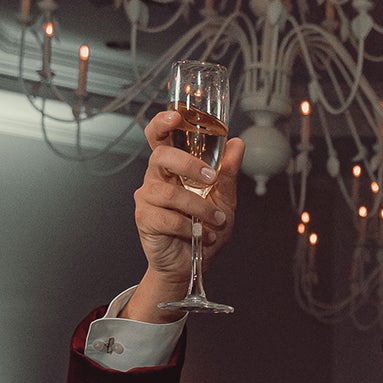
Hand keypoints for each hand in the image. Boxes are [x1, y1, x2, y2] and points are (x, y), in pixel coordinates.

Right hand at [130, 108, 244, 292]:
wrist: (191, 265)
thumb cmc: (204, 229)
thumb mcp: (225, 200)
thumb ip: (228, 173)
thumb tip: (237, 144)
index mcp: (172, 168)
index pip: (158, 138)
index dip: (162, 124)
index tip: (176, 117)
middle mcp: (156, 178)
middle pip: (161, 156)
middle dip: (189, 165)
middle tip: (211, 180)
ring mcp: (147, 198)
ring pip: (170, 193)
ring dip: (200, 208)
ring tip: (216, 220)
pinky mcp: (145, 219)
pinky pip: (169, 218)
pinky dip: (192, 229)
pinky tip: (202, 236)